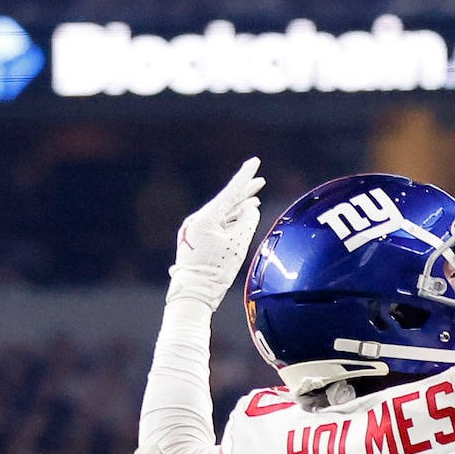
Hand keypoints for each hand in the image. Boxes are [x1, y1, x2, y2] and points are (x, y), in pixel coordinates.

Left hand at [167, 158, 265, 309]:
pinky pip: (219, 224)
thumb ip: (246, 223)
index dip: (244, 177)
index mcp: (206, 217)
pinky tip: (242, 216)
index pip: (230, 193)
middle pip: (226, 201)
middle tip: (260, 180)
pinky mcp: (199, 239)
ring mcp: (197, 229)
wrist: (195, 291)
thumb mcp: (236, 246)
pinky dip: (232, 219)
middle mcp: (199, 219)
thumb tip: (252, 208)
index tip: (255, 162)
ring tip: (254, 199)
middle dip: (244, 191)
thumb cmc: (215, 271)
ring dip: (239, 207)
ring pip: (223, 213)